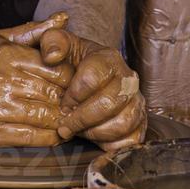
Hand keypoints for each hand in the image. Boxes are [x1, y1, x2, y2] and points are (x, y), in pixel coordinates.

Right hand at [0, 13, 74, 146]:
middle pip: (53, 94)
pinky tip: (56, 136)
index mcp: (8, 57)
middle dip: (70, 102)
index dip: (72, 79)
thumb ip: (31, 31)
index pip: (55, 68)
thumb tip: (64, 18)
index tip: (77, 84)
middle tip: (79, 106)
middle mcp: (4, 82)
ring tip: (70, 121)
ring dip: (62, 121)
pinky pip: (30, 137)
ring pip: (44, 117)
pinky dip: (48, 138)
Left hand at [39, 29, 146, 150]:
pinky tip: (95, 139)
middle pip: (109, 103)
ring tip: (80, 132)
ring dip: (95, 133)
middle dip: (81, 119)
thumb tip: (51, 56)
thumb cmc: (71, 67)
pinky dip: (110, 145)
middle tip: (65, 126)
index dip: (74, 96)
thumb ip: (51, 43)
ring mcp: (135, 102)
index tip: (62, 104)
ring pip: (123, 123)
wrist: (90, 82)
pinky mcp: (138, 124)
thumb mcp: (59, 47)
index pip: (93, 77)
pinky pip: (131, 140)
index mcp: (107, 58)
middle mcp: (127, 79)